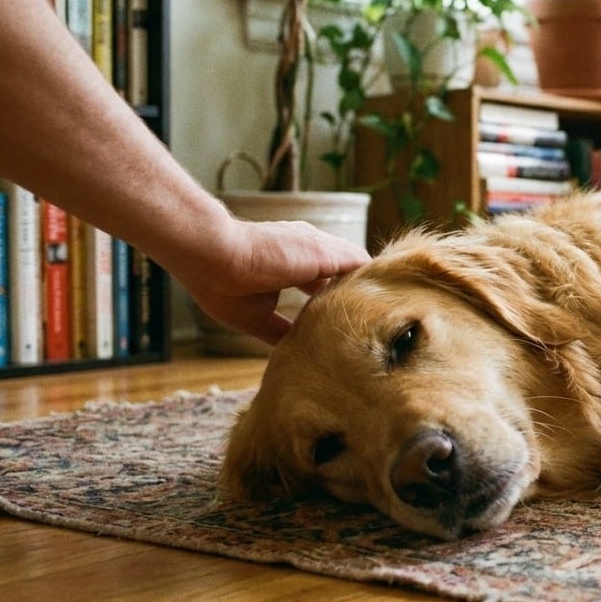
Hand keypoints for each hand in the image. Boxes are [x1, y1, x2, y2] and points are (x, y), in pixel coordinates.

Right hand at [178, 219, 369, 344]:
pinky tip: (384, 309)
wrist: (213, 256)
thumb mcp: (257, 315)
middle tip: (376, 324)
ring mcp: (321, 249)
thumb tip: (294, 352)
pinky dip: (371, 287)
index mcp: (293, 262)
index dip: (336, 300)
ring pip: (358, 271)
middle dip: (358, 296)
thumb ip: (281, 329)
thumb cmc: (223, 284)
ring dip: (368, 293)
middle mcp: (310, 250)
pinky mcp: (329, 254)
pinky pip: (363, 268)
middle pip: (347, 273)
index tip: (345, 322)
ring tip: (386, 319)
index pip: (325, 280)